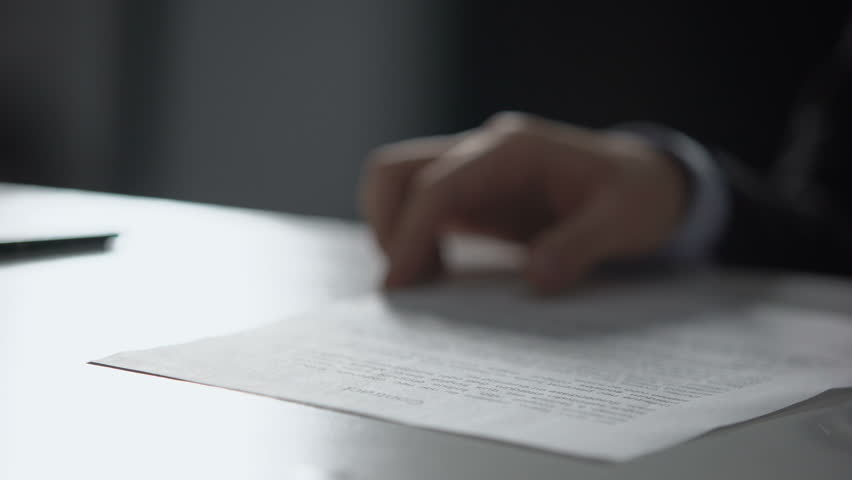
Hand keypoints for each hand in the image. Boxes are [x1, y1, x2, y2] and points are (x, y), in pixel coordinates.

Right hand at [359, 112, 688, 292]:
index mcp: (513, 150)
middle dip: (387, 226)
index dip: (410, 233)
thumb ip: (580, 246)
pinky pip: (423, 210)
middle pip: (397, 170)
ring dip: (395, 233)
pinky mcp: (474, 196)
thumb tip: (536, 278)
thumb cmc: (637, 196)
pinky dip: (414, 241)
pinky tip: (438, 277)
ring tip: (422, 285)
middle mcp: (483, 152)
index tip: (398, 283)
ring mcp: (474, 172)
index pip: (438, 184)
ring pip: (400, 186)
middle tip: (405, 286)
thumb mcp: (624, 220)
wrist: (646, 182)